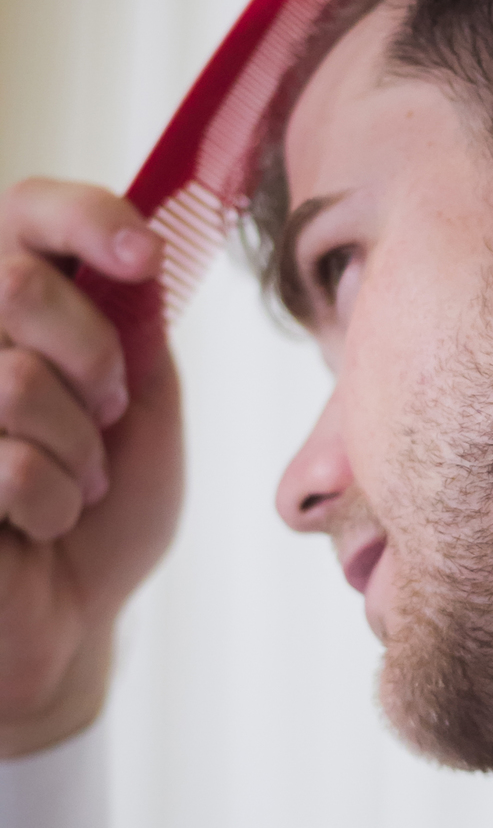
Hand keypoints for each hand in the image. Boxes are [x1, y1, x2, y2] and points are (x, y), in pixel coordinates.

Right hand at [0, 179, 183, 756]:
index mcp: (9, 303)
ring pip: (15, 379)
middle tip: (106, 412)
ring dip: (77, 448)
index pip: (24, 209)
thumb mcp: (142, 403)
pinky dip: (50, 502)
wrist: (70, 618)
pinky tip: (37, 525)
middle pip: (17, 283)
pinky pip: (5, 462)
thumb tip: (134, 252)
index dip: (85, 215)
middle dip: (94, 355)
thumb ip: (131, 323)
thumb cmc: (104, 509)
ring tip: (75, 484)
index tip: (144, 257)